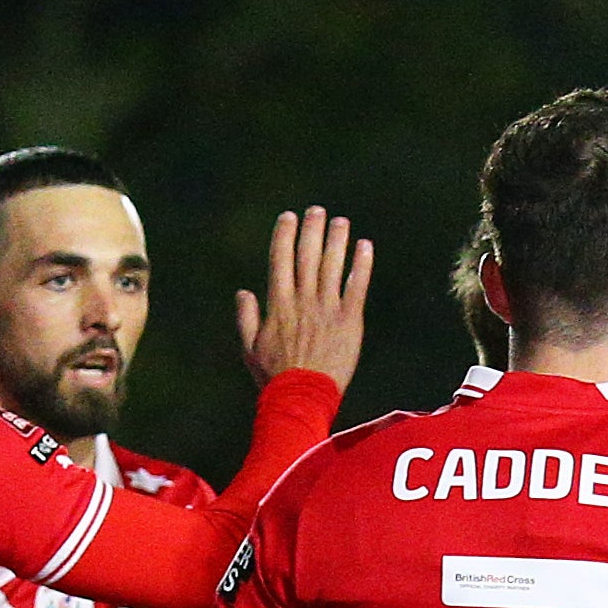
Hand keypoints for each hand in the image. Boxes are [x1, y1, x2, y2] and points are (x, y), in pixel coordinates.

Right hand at [239, 207, 372, 391]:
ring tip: (341, 221)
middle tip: (317, 210)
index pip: (280, 260)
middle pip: (308, 256)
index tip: (288, 217)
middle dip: (312, 230)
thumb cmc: (274, 376)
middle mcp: (303, 300)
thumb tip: (243, 291)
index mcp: (278, 304)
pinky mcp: (349, 320)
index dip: (284, 236)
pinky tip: (365, 246)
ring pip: (333, 265)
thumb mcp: (250, 348)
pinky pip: (357, 286)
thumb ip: (246, 317)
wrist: (302, 396)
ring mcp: (327, 309)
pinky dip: (361, 265)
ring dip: (337, 240)